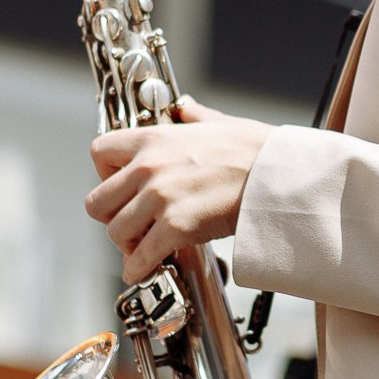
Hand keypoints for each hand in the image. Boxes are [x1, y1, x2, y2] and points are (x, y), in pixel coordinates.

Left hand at [86, 99, 273, 282]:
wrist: (280, 176)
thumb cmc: (257, 150)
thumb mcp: (219, 123)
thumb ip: (194, 117)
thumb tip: (187, 108)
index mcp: (154, 139)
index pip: (99, 153)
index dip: (104, 174)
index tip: (120, 186)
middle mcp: (149, 167)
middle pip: (98, 201)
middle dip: (112, 216)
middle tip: (131, 223)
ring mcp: (160, 198)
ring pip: (115, 232)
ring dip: (127, 244)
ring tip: (144, 246)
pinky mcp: (176, 228)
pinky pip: (140, 257)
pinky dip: (139, 269)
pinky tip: (147, 270)